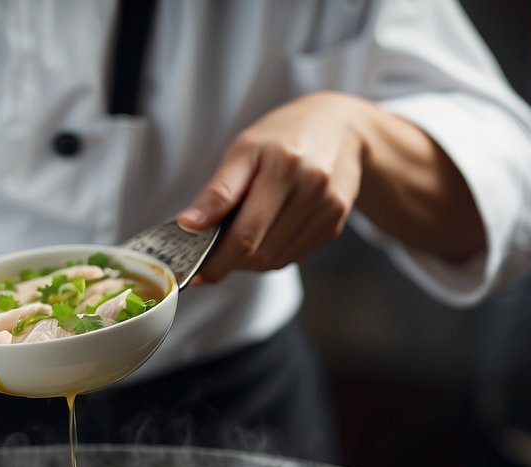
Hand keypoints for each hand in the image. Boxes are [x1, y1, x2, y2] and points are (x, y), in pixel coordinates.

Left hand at [179, 91, 484, 281]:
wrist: (342, 129)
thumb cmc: (282, 137)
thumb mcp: (244, 149)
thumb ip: (217, 191)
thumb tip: (188, 226)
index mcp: (282, 166)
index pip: (244, 234)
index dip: (215, 261)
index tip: (194, 273)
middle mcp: (311, 189)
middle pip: (260, 252)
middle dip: (229, 262)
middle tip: (210, 256)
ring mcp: (327, 209)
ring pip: (276, 261)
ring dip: (249, 262)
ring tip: (237, 240)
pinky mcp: (335, 224)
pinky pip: (293, 256)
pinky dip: (271, 255)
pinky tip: (265, 234)